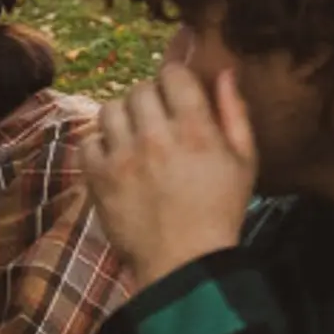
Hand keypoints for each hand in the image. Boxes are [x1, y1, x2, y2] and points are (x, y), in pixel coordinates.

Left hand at [85, 66, 257, 287]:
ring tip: (136, 137)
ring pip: (110, 110)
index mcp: (196, 129)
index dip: (175, 79)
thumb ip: (235, 112)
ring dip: (123, 118)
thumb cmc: (221, 211)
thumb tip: (226, 72)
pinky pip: (88, 141)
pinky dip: (100, 145)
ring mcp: (123, 157)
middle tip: (158, 120)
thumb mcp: (245, 161)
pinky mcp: (99, 178)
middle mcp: (156, 136)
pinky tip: (116, 158)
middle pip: (139, 89)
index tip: (178, 95)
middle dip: (150, 99)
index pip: (173, 74)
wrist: (185, 262)